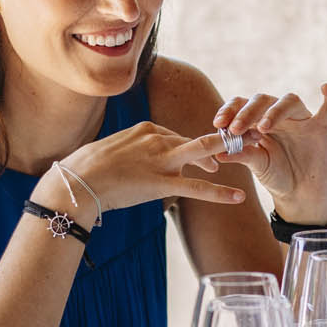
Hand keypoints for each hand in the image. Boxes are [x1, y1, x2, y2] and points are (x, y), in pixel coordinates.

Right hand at [56, 122, 247, 215]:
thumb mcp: (111, 149)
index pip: (177, 136)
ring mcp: (161, 160)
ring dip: (227, 155)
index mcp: (146, 128)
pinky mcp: (161, 182)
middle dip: (223, 141)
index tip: (205, 157)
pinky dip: (219, 193)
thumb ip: (129, 150)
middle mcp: (157, 139)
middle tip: (242, 144)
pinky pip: (196, 188)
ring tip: (250, 157)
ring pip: (203, 153)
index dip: (193, 148)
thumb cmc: (86, 168)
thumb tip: (131, 160)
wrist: (76, 182)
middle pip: (197, 139)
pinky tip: (237, 198)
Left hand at [210, 84, 326, 222]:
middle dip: (247, 112)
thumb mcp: (257, 165)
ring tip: (262, 128)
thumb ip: (241, 155)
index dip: (230, 110)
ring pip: (289, 101)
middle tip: (235, 128)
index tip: (218, 123)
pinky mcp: (322, 129)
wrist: (301, 194)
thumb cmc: (276, 175)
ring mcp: (301, 120)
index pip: (242, 104)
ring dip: (275, 111)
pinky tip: (326, 88)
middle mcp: (279, 115)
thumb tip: (217, 153)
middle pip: (263, 100)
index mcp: (259, 119)